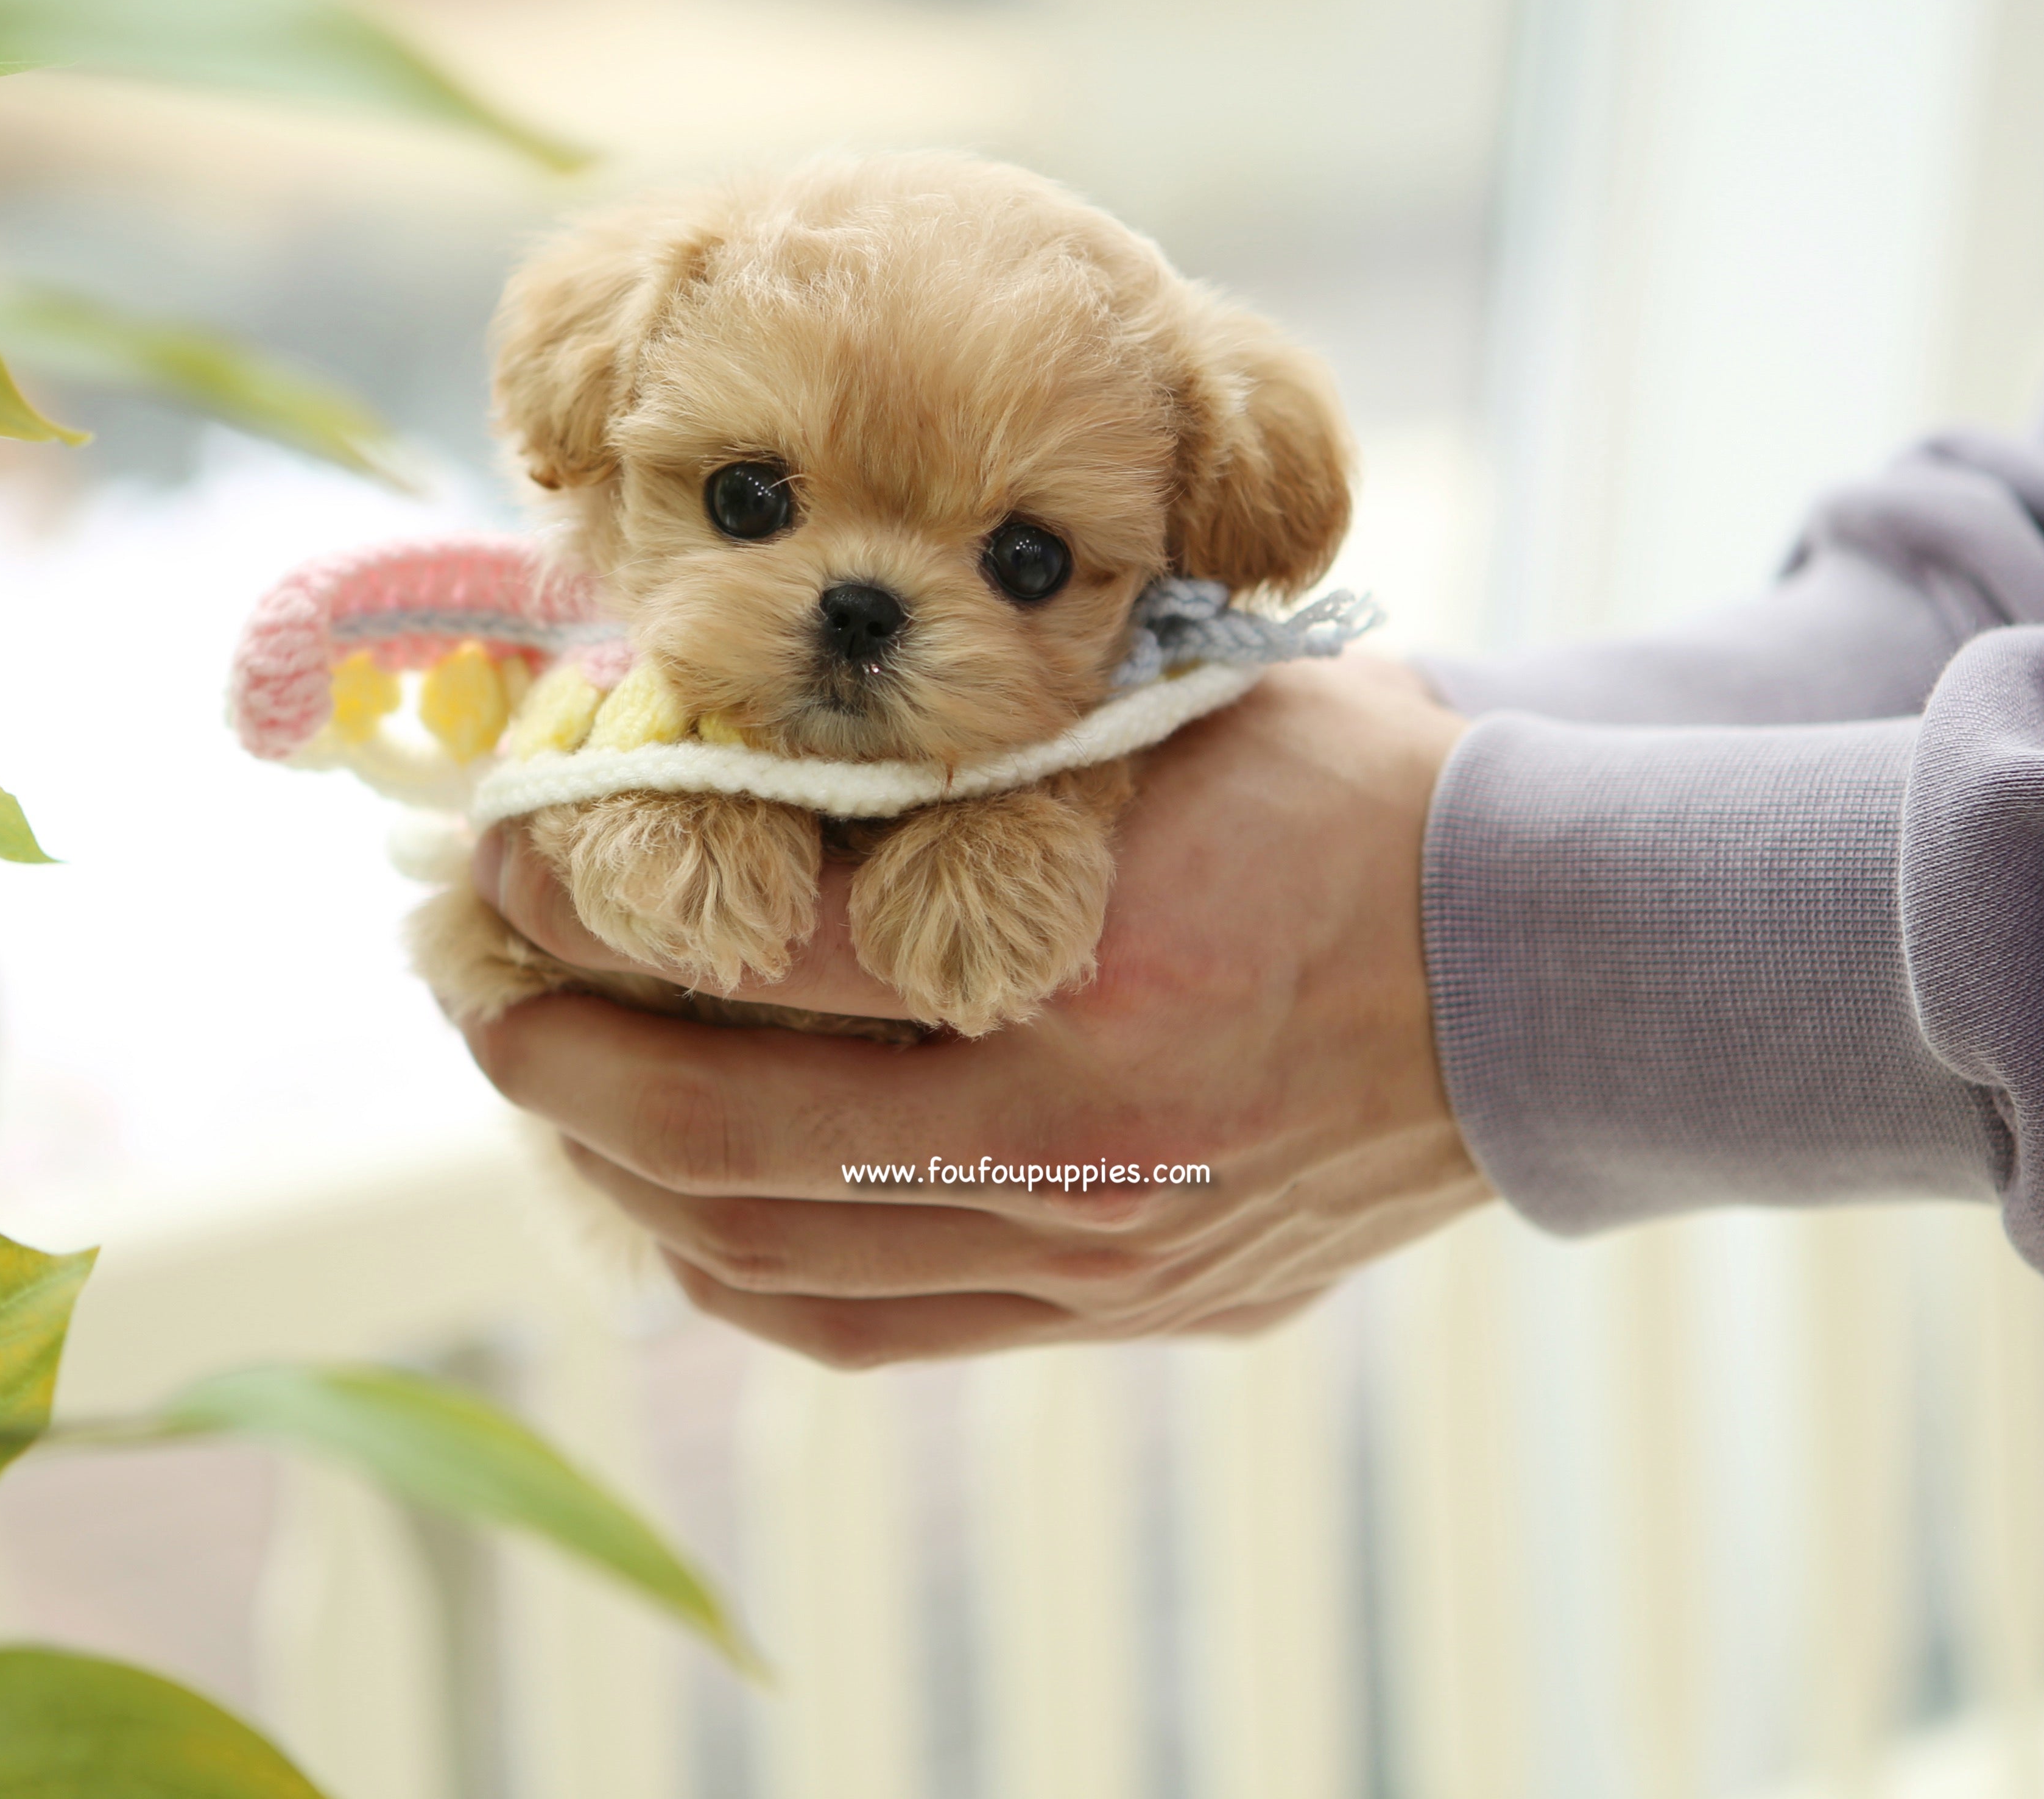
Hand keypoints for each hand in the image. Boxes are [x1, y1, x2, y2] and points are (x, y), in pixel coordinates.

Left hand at [460, 653, 1493, 1364]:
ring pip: (789, 1267)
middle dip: (564, 1068)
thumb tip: (748, 739)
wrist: (1563, 970)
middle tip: (480, 993)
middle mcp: (1091, 1141)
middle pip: (734, 1142)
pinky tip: (693, 1206)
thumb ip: (980, 749)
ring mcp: (1111, 1253)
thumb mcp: (1171, 719)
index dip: (595, 902)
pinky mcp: (1137, 1308)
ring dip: (638, 1184)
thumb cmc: (1362, 803)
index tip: (506, 853)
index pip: (765, 952)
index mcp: (1099, 963)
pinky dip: (755, 1273)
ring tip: (559, 1101)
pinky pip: (883, 1324)